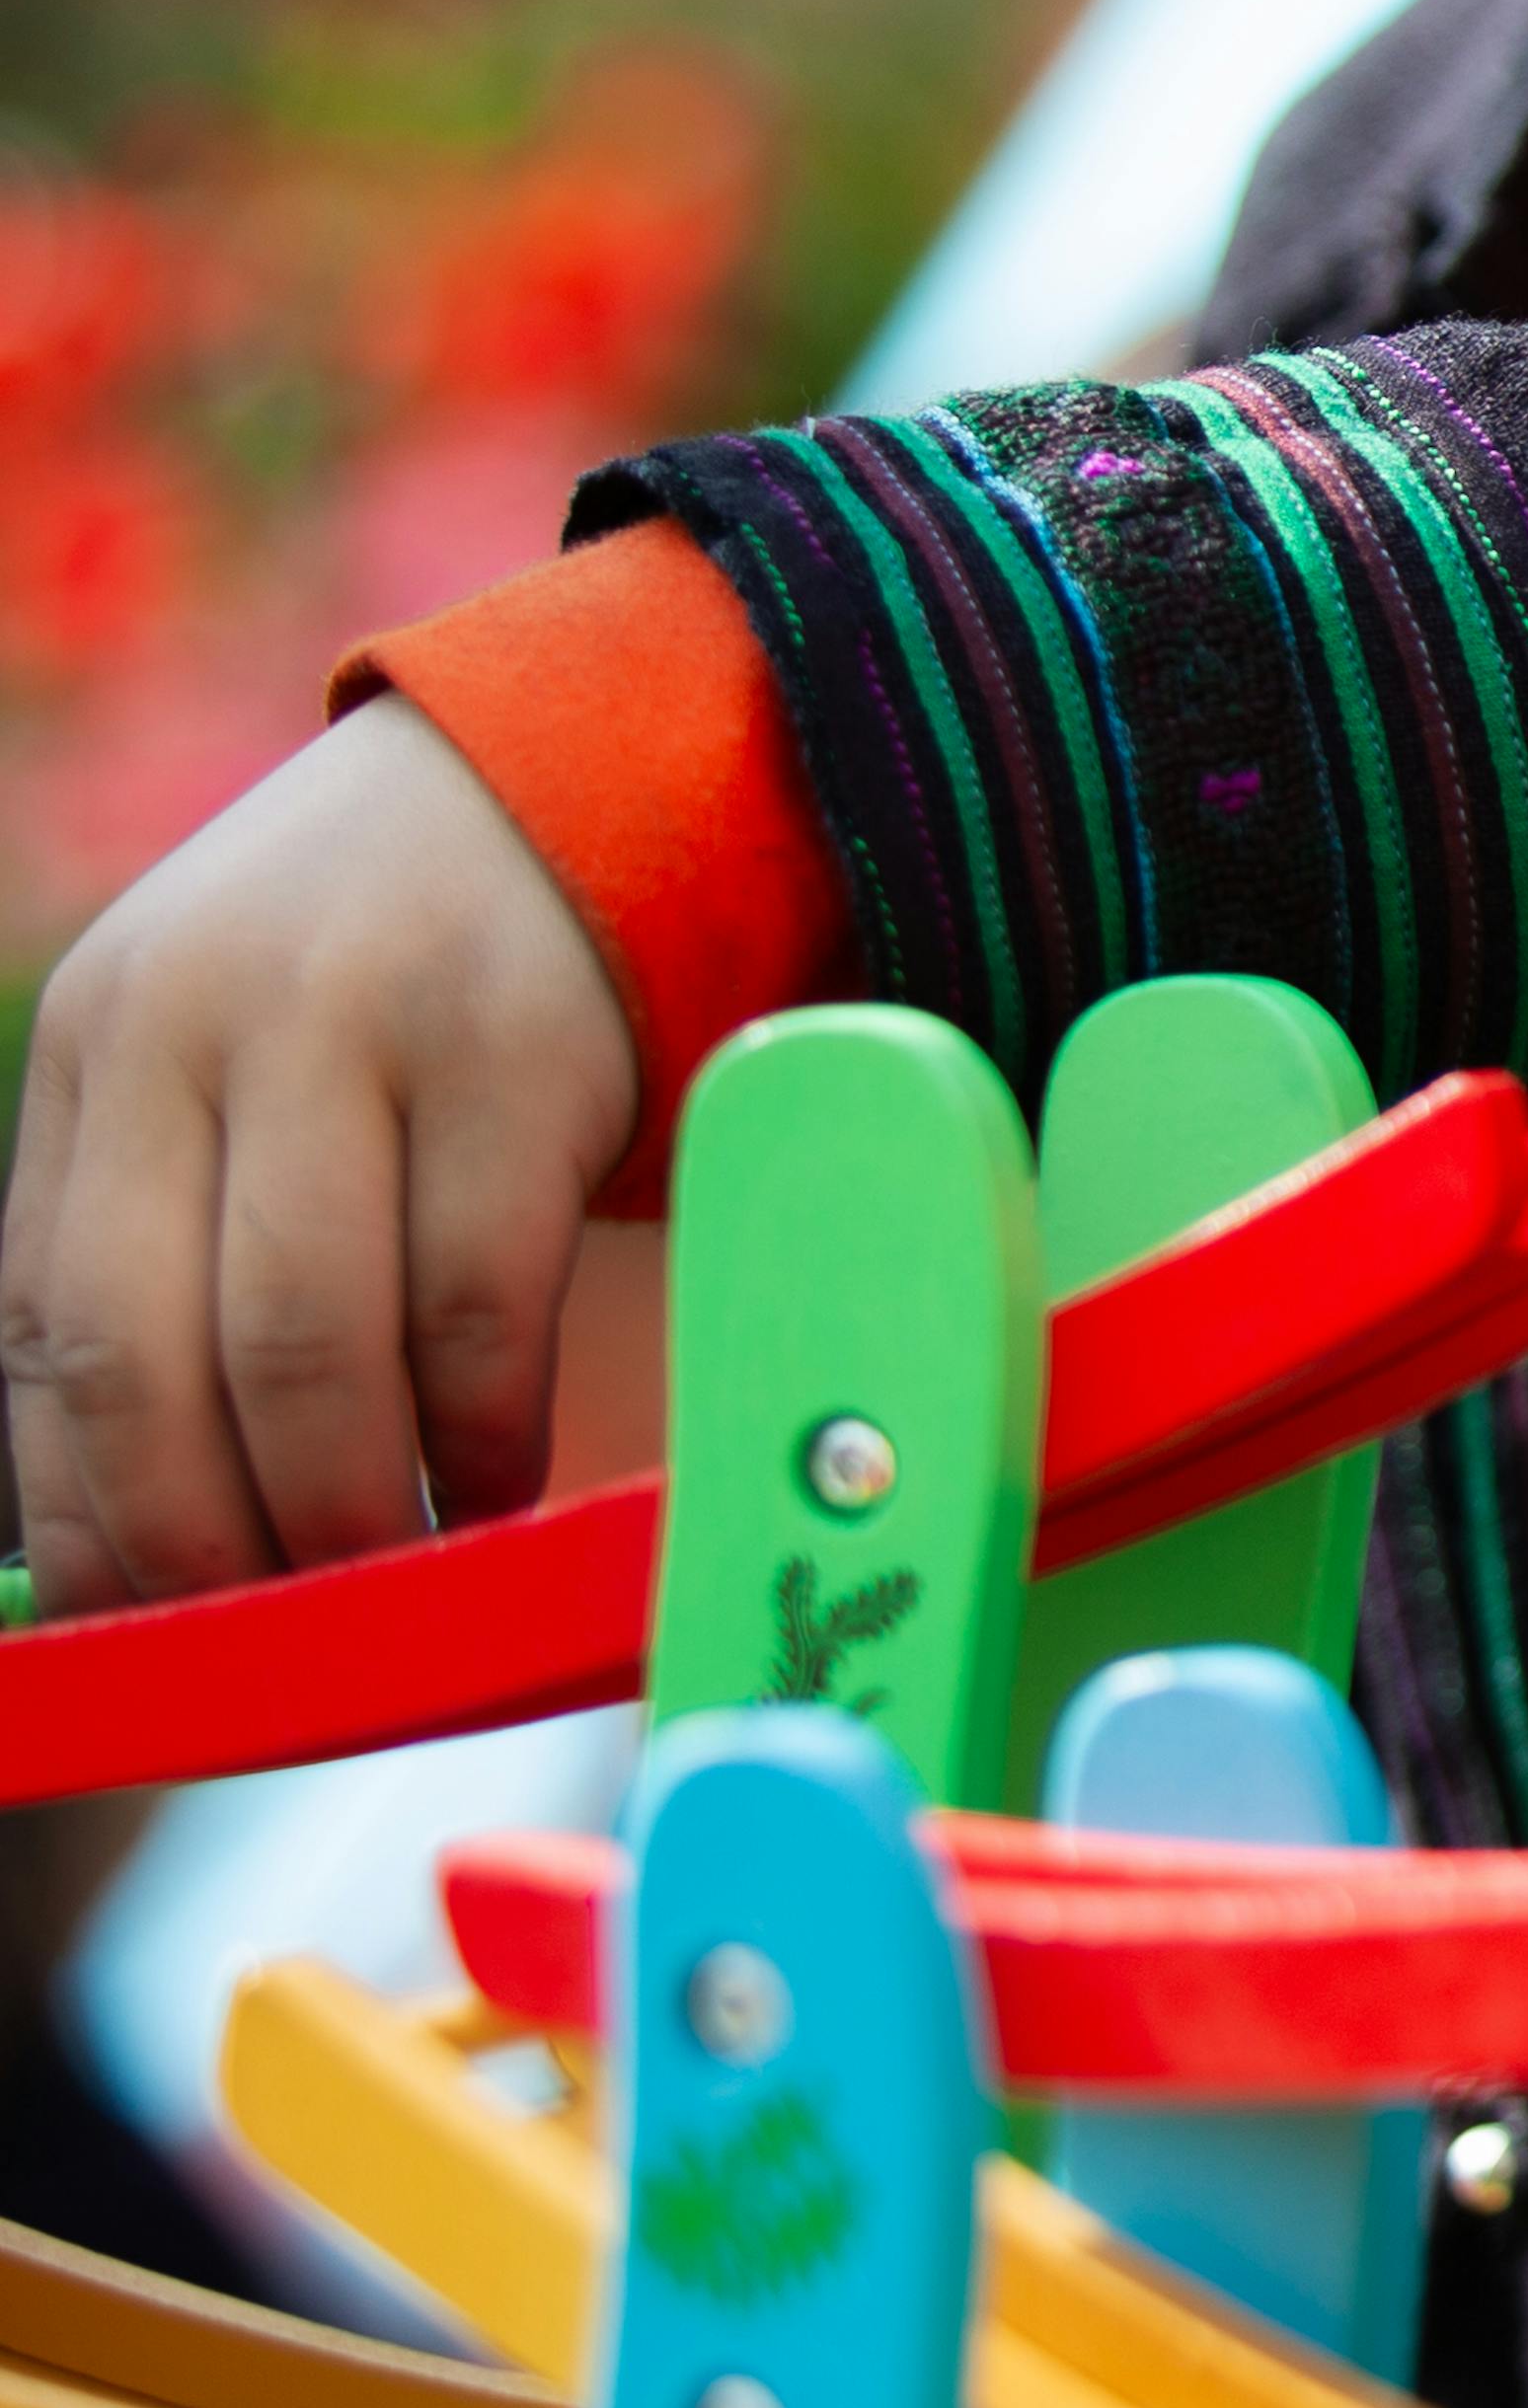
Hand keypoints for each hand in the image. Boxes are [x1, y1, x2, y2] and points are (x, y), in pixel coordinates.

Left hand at [2, 700, 636, 1612]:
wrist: (593, 772)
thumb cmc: (400, 976)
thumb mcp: (235, 1060)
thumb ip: (177, 1239)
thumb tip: (139, 1526)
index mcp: (100, 1046)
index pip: (45, 1329)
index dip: (90, 1509)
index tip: (158, 1623)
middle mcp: (197, 1028)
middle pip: (152, 1352)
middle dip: (207, 1537)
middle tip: (279, 1634)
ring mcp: (358, 1031)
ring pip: (305, 1347)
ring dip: (348, 1506)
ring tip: (393, 1573)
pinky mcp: (519, 1055)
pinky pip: (476, 1302)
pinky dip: (481, 1430)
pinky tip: (499, 1477)